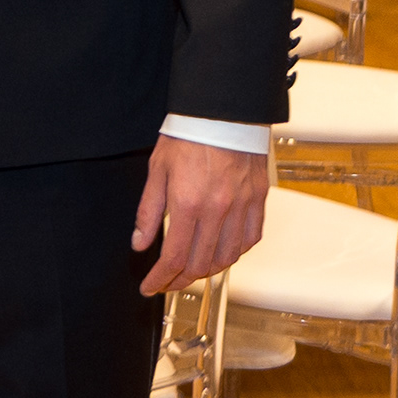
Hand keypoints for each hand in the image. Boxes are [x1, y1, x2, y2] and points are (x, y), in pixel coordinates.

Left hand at [132, 137, 267, 295]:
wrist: (223, 110)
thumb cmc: (189, 134)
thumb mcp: (157, 170)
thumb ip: (149, 210)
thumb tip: (140, 242)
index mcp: (188, 202)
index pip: (173, 257)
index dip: (160, 279)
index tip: (151, 286)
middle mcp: (218, 209)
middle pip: (200, 264)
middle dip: (180, 281)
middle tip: (168, 283)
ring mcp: (241, 205)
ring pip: (227, 257)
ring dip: (208, 271)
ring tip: (193, 271)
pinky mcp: (258, 199)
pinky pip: (251, 238)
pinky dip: (236, 253)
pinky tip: (223, 252)